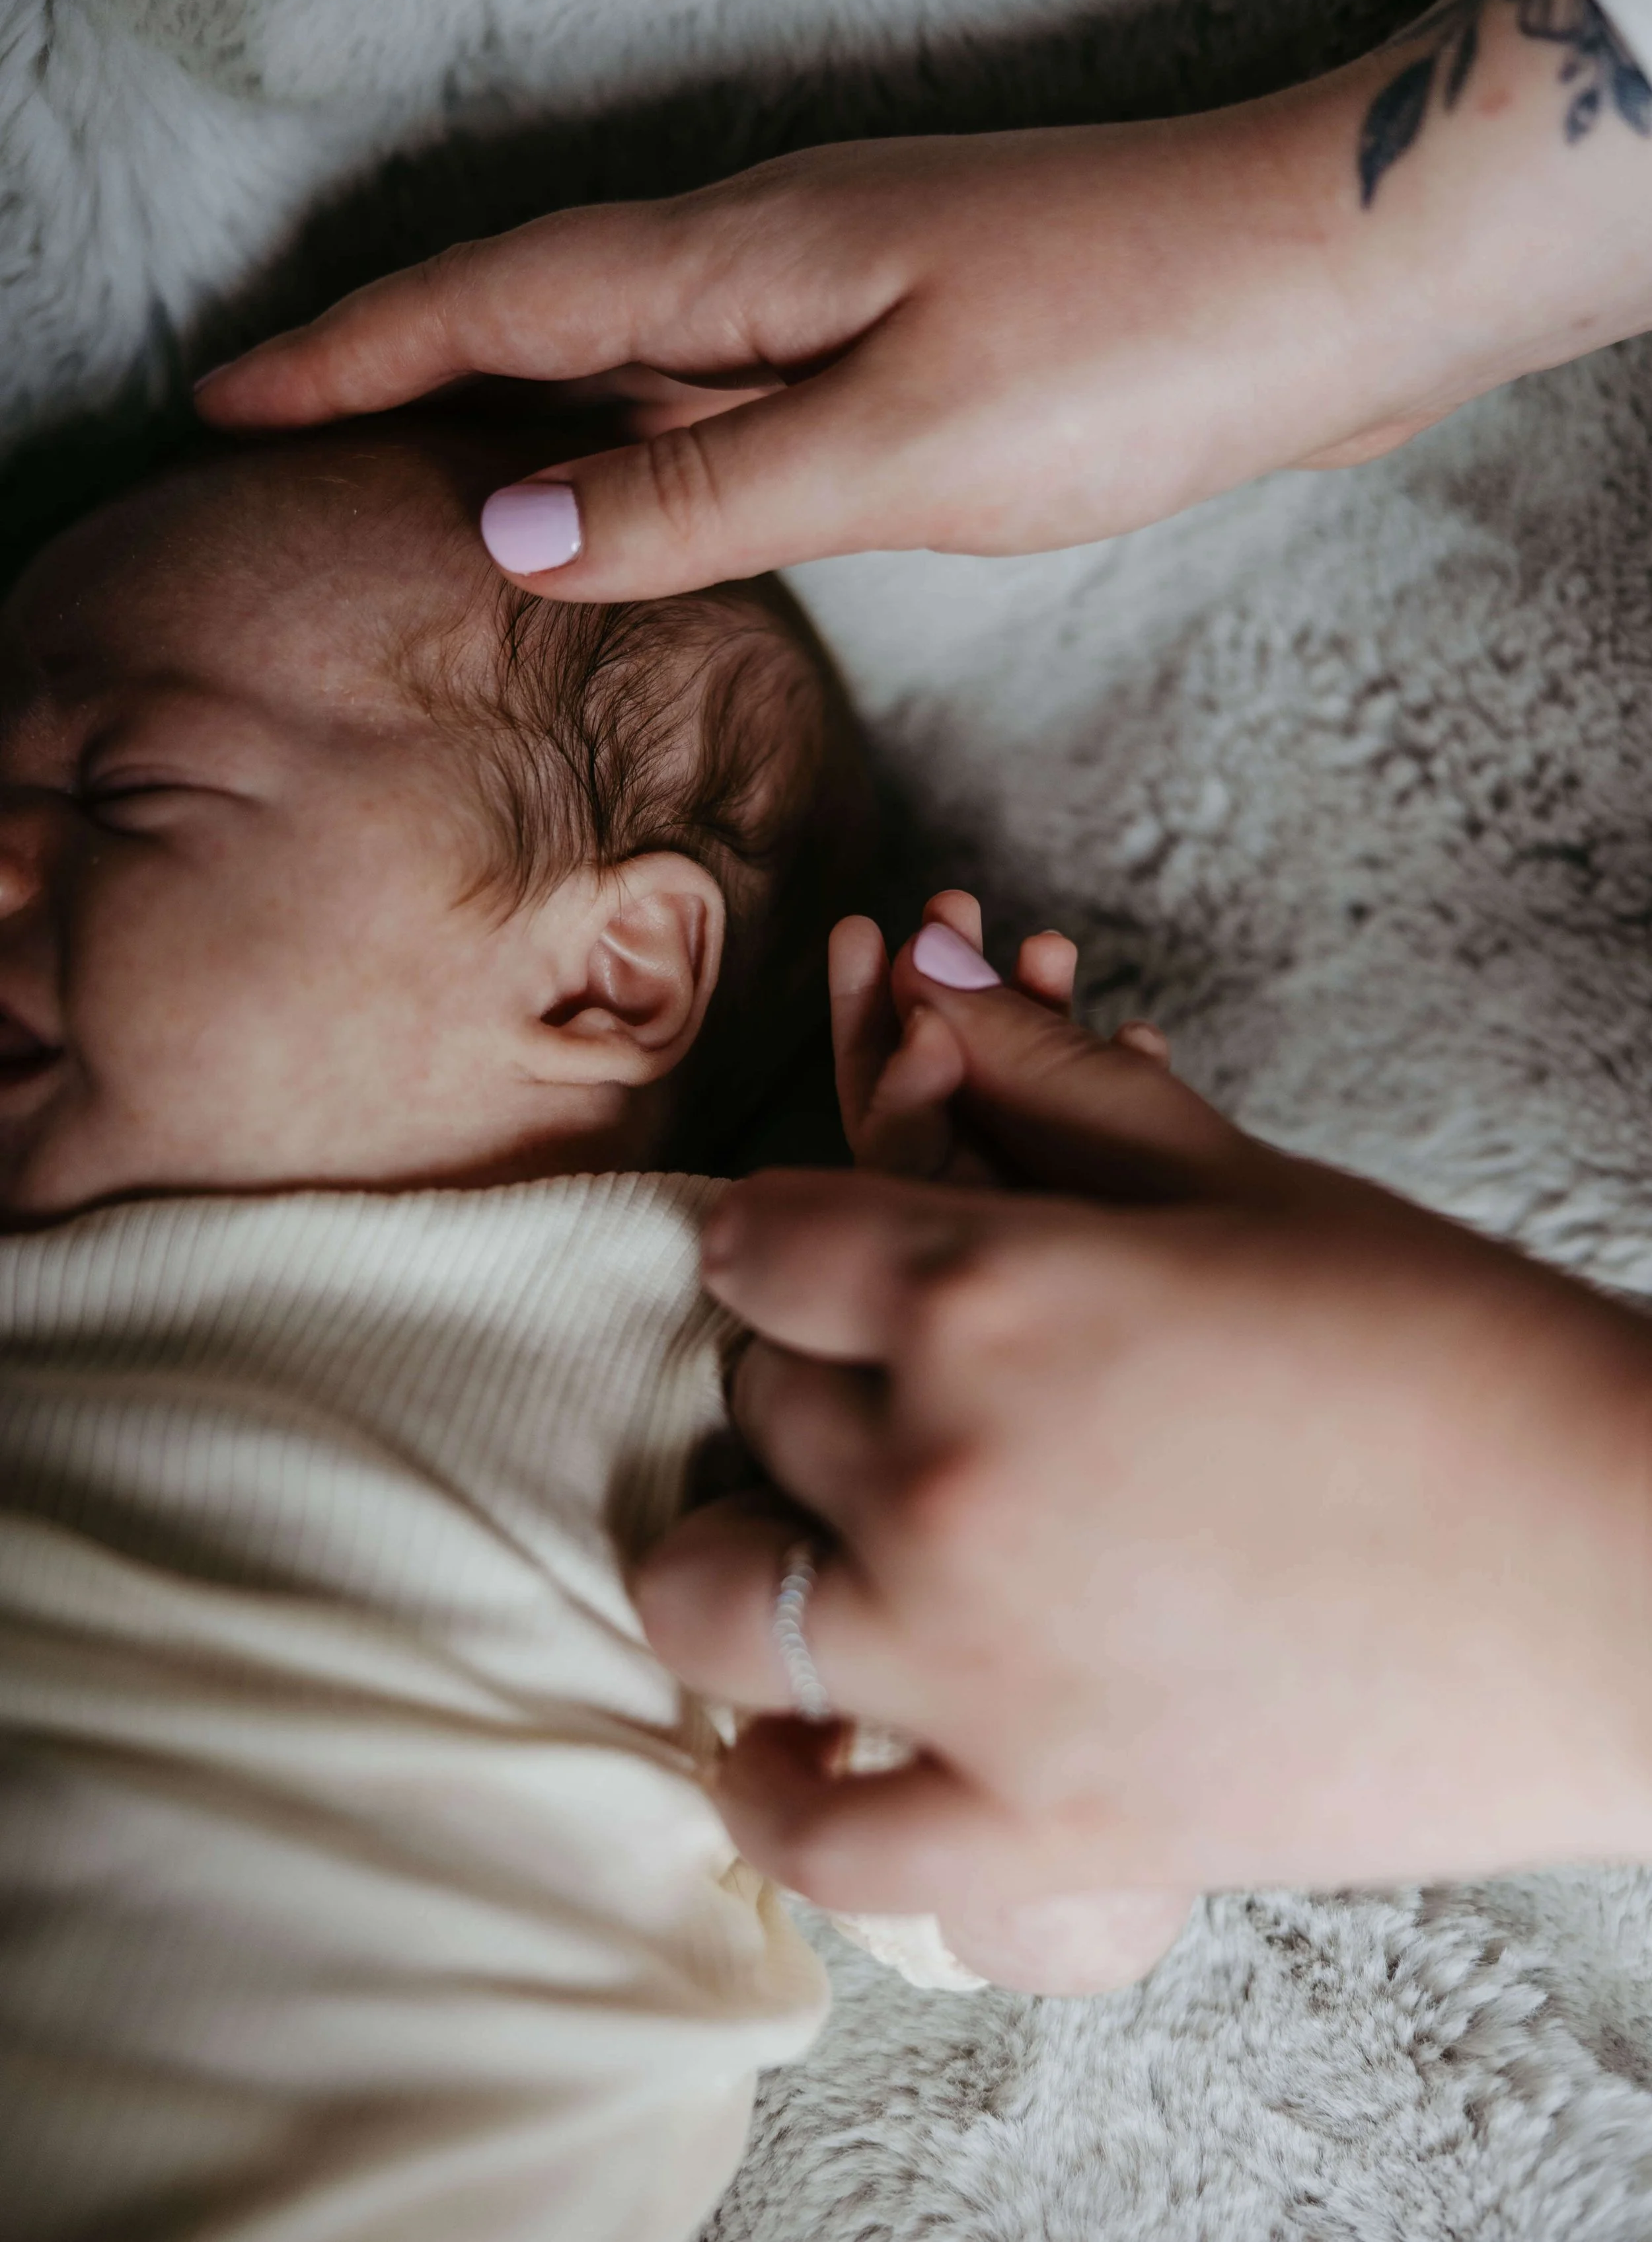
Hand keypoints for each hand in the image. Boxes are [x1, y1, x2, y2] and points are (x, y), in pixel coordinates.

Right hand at [197, 0, 1651, 601]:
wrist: (1330, 283)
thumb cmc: (1127, 351)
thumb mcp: (889, 449)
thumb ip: (695, 498)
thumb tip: (507, 532)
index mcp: (740, 258)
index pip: (493, 302)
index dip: (353, 356)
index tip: (234, 402)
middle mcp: (772, 254)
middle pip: (540, 310)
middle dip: (403, 373)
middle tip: (288, 442)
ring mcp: (842, 290)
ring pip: (633, 352)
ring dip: (522, 409)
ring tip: (418, 481)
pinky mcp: (912, 339)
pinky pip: (726, 388)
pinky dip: (649, 442)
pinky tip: (635, 497)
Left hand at [636, 940, 1651, 1980]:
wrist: (1625, 1579)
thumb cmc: (1452, 1354)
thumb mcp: (1243, 1189)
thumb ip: (1053, 1082)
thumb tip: (922, 964)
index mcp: (988, 1293)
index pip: (763, 1243)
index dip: (785, 1239)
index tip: (812, 1262)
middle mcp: (942, 1475)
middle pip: (757, 1406)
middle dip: (807, 1382)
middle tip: (884, 1393)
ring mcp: (975, 1671)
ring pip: (711, 1603)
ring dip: (743, 1562)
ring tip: (806, 1554)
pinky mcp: (1039, 1831)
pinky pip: (817, 1836)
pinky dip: (778, 1791)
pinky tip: (792, 1745)